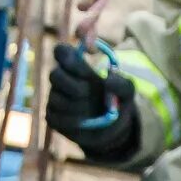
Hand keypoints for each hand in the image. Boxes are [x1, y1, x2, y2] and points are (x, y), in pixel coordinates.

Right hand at [44, 41, 140, 160]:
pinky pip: (55, 117)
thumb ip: (121, 83)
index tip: (83, 59)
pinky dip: (73, 121)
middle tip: (88, 91)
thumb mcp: (126, 92)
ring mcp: (55, 98)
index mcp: (76, 66)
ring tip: (91, 111)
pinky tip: (84, 122)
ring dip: (77, 106)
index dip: (67, 54)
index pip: (61, 51)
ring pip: (56, 99)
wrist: (111, 129)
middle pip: (55, 74)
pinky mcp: (53, 117)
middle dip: (73, 85)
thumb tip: (107, 80)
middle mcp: (62, 80)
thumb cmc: (116, 102)